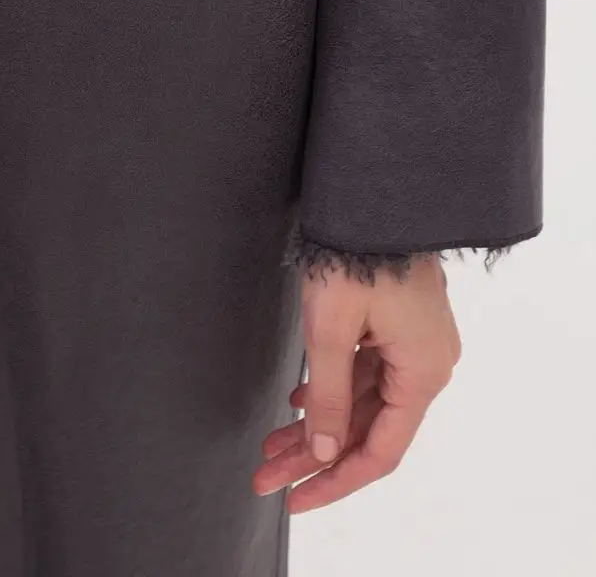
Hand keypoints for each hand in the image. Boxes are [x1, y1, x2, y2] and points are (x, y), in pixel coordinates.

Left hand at [252, 253, 460, 511]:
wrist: (371, 192)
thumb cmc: (355, 254)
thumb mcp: (332, 331)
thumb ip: (331, 398)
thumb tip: (326, 452)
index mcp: (423, 372)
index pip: (381, 451)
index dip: (335, 481)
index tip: (294, 499)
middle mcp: (427, 363)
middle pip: (368, 428)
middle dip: (313, 454)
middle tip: (265, 475)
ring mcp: (414, 342)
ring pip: (362, 400)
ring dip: (317, 422)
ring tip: (270, 443)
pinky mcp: (397, 322)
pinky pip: (365, 371)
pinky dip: (331, 389)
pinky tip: (298, 400)